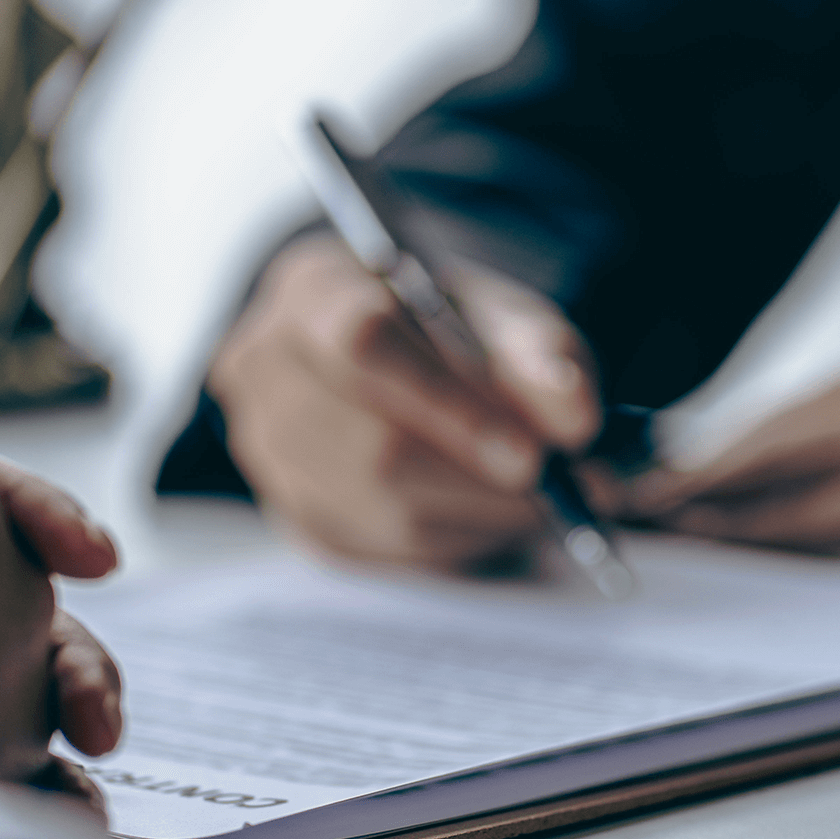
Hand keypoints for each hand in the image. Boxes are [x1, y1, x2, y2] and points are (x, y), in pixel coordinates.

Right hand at [211, 231, 599, 568]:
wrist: (395, 354)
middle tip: (560, 485)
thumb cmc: (445, 325)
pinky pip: (384, 548)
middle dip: (481, 476)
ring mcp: (269, 451)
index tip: (530, 454)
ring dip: (479, 512)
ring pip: (382, 509)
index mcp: (311, 290)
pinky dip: (456, 536)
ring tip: (536, 493)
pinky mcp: (296, 515)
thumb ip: (541, 352)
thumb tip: (574, 416)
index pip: (363, 345)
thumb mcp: (501, 313)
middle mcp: (266, 370)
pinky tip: (488, 509)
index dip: (450, 406)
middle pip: (373, 446)